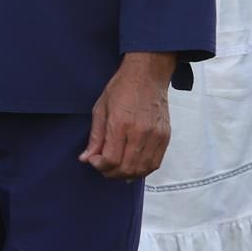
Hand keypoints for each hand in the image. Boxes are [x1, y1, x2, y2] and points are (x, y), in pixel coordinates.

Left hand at [80, 52, 173, 179]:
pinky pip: (155, 163)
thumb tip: (86, 158)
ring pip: (142, 169)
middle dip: (111, 173)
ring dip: (127, 175)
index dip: (99, 165)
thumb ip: (95, 137)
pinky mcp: (165, 136)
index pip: (111, 158)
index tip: (93, 160)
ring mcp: (155, 135)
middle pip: (126, 168)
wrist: (147, 75)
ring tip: (116, 168)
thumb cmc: (122, 88)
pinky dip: (142, 170)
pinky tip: (132, 166)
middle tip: (103, 166)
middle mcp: (140, 132)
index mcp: (121, 123)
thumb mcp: (100, 109)